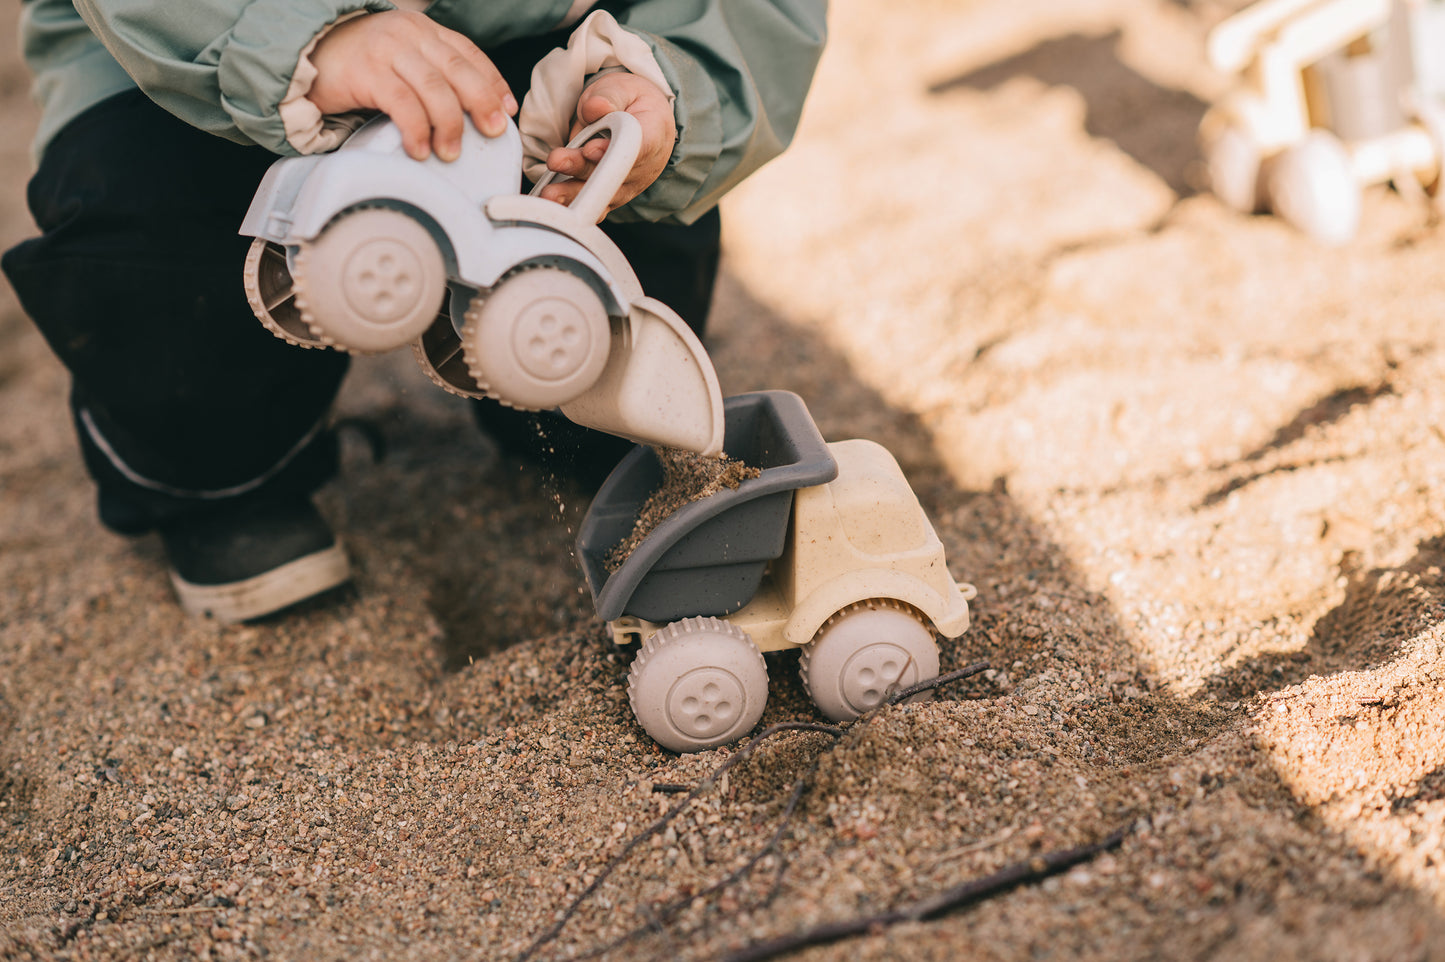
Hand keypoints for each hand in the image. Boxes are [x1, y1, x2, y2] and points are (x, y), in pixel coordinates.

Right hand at [308, 11, 515, 161]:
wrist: (307, 53)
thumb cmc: (359, 63)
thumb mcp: (403, 61)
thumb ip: (433, 76)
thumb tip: (473, 114)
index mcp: (424, 32)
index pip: (469, 54)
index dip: (493, 82)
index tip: (507, 110)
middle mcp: (409, 36)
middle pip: (458, 70)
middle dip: (481, 103)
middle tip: (492, 132)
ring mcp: (388, 51)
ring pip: (434, 87)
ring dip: (449, 123)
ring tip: (451, 151)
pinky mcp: (366, 71)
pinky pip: (401, 103)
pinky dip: (416, 128)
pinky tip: (420, 148)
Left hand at [539, 72, 676, 217]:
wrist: (642, 120)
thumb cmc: (632, 103)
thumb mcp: (623, 88)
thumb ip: (609, 96)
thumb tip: (595, 107)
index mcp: (653, 134)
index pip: (638, 148)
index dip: (614, 151)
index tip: (590, 149)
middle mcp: (644, 167)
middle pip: (614, 175)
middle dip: (583, 170)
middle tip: (556, 161)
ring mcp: (628, 186)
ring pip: (602, 196)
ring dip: (573, 194)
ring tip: (549, 192)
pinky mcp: (611, 196)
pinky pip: (594, 206)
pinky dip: (573, 206)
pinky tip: (553, 205)